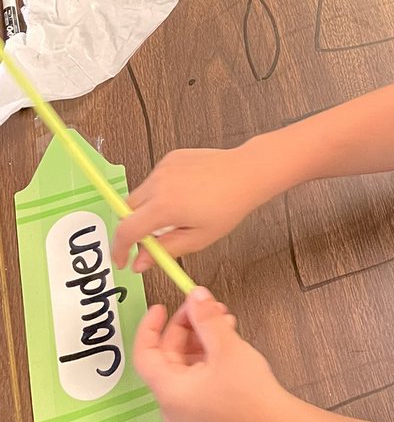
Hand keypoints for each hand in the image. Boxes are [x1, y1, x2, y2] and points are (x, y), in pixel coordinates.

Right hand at [112, 147, 259, 272]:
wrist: (246, 173)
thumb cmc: (228, 205)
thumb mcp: (198, 238)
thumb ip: (164, 251)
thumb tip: (140, 263)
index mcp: (163, 206)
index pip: (125, 230)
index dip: (119, 249)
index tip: (122, 259)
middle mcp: (158, 183)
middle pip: (126, 210)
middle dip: (133, 228)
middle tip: (152, 240)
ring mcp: (163, 167)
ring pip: (140, 194)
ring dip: (148, 209)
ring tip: (178, 215)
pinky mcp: (171, 157)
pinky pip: (154, 179)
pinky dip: (160, 192)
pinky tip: (184, 196)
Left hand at [135, 288, 284, 421]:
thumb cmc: (247, 392)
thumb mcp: (225, 347)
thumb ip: (207, 318)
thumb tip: (195, 295)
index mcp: (169, 392)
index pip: (145, 355)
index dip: (150, 327)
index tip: (161, 306)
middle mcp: (173, 403)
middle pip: (168, 355)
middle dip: (186, 326)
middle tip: (204, 305)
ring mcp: (190, 407)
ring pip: (185, 362)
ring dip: (201, 336)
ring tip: (223, 318)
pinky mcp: (206, 407)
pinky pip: (198, 372)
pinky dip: (208, 351)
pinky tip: (228, 336)